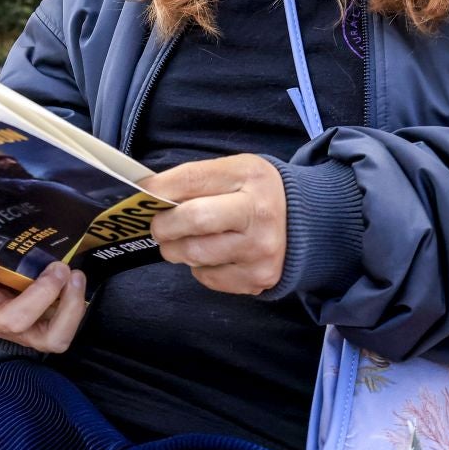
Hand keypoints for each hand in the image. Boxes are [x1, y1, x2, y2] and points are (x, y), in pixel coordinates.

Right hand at [0, 253, 86, 352]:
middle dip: (42, 293)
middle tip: (58, 267)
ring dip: (69, 306)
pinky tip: (77, 282)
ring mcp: (24, 333)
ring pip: (50, 337)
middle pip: (15, 321)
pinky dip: (76, 307)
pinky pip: (65, 332)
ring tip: (75, 275)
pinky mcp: (46, 335)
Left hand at [143, 154, 287, 294]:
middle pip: (193, 220)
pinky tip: (211, 254)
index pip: (192, 179)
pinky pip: (207, 277)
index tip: (144, 194)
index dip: (160, 189)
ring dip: (176, 249)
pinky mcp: (258, 278)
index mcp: (250, 176)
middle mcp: (260, 213)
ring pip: (195, 254)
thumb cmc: (254, 193)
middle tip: (159, 226)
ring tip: (181, 240)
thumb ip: (194, 179)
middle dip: (164, 225)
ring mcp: (261, 249)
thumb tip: (147, 192)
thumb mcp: (233, 171)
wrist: (304, 223)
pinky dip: (199, 267)